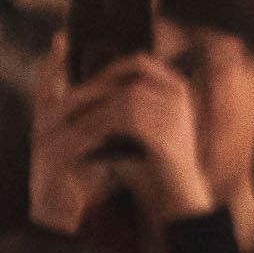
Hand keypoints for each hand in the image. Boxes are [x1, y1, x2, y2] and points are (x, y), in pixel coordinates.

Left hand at [29, 35, 213, 232]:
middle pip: (130, 79)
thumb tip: (85, 84)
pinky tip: (89, 135)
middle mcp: (180, 99)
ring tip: (77, 122)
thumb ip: (120, 102)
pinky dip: (103, 125)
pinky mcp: (166, 135)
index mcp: (176, 89)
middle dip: (98, 92)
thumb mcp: (138, 123)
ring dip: (97, 110)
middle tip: (73, 104)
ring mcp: (176, 116)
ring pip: (125, 98)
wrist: (173, 191)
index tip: (87, 84)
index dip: (109, 69)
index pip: (139, 62)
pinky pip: (127, 120)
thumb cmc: (151, 158)